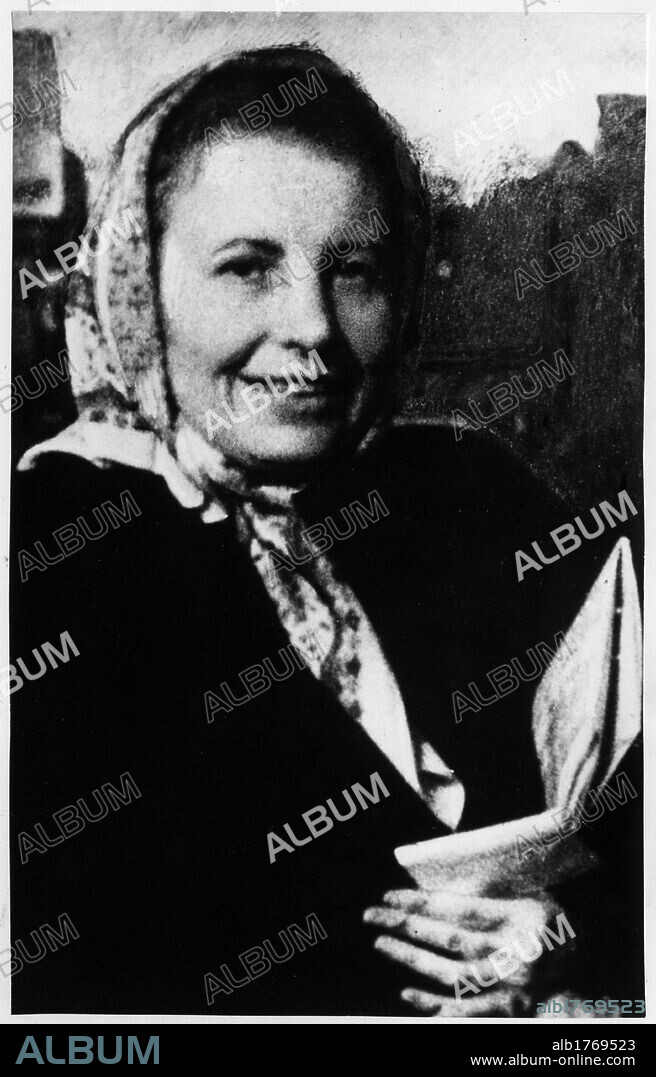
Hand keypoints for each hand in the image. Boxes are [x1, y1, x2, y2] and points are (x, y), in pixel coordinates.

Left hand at [363, 887, 572, 1016]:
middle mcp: (516, 952)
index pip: (459, 909)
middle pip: (450, 939)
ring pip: (452, 975)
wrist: (590, 963)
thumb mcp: (529, 895)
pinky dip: (433, 1005)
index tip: (388, 896)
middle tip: (372, 916)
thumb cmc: (552, 922)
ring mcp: (513, 987)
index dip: (420, 902)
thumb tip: (430, 889)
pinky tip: (406, 994)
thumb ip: (489, 893)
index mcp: (520, 917)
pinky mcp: (510, 1012)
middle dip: (406, 926)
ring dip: (411, 960)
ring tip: (381, 944)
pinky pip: (465, 1012)